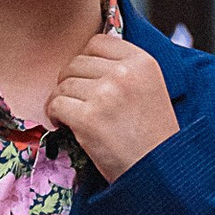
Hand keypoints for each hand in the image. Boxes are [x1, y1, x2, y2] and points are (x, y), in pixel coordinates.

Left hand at [48, 32, 179, 182]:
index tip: (89, 79)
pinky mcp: (88, 118)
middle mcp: (124, 73)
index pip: (98, 42)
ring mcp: (105, 95)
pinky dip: (55, 115)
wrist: (159, 173)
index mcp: (142, 62)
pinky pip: (56, 104)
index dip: (87, 60)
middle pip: (76, 63)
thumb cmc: (154, 136)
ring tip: (72, 115)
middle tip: (78, 102)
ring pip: (63, 84)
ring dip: (62, 100)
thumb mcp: (151, 89)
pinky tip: (64, 124)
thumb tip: (88, 54)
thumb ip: (126, 68)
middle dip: (72, 82)